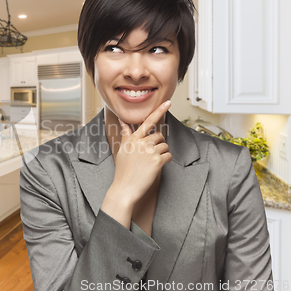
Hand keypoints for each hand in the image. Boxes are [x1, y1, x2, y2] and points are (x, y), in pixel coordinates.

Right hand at [101, 100, 171, 226]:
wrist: (124, 188)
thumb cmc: (123, 170)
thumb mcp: (122, 150)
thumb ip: (126, 135)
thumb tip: (122, 122)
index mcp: (133, 139)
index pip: (147, 121)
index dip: (159, 110)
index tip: (168, 102)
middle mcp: (141, 142)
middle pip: (159, 136)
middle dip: (158, 145)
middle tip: (149, 157)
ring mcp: (149, 151)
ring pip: (165, 146)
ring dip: (162, 154)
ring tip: (150, 164)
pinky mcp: (157, 160)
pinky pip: (169, 156)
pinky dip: (165, 162)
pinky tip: (155, 168)